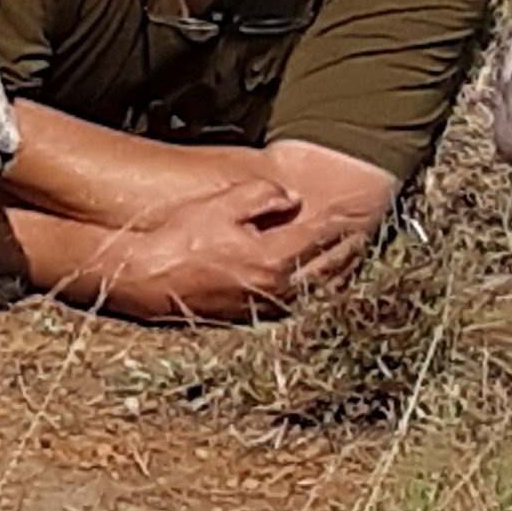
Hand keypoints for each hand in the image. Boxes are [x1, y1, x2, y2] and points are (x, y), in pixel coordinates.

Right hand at [96, 172, 355, 321]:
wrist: (149, 277)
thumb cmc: (182, 239)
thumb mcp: (222, 204)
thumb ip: (262, 195)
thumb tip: (291, 197)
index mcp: (274, 258)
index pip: (321, 239)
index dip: (341, 224)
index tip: (356, 212)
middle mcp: (276, 288)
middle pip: (327, 271)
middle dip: (348, 251)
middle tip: (363, 236)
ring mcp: (264, 306)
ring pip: (314, 292)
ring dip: (334, 274)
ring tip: (347, 259)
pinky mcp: (251, 315)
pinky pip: (294, 303)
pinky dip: (311, 291)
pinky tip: (312, 280)